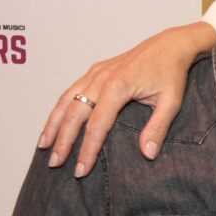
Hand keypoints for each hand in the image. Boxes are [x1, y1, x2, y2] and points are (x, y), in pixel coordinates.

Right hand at [38, 21, 215, 177]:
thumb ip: (157, 128)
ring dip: (53, 124)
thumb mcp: (171, 102)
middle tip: (55, 164)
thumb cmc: (171, 72)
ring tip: (44, 145)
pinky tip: (54, 122)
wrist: (170, 45)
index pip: (96, 126)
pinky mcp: (95, 71)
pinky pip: (71, 91)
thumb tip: (147, 154)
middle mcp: (100, 79)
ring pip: (66, 101)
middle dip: (63, 141)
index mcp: (117, 87)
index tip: (81, 170)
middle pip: (74, 115)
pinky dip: (59, 108)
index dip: (87, 150)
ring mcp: (95, 73)